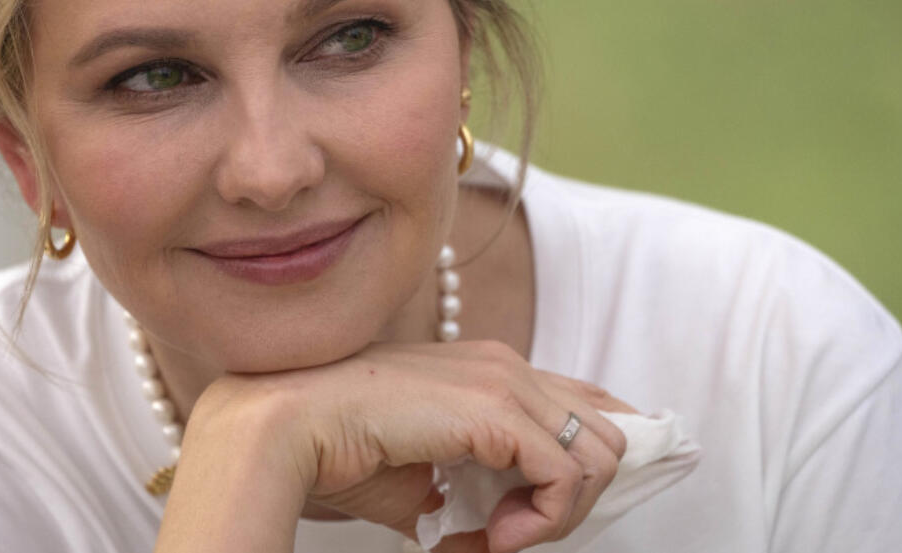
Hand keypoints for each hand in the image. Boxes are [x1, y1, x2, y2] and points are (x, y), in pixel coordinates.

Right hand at [207, 340, 630, 552]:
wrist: (293, 425)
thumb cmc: (345, 449)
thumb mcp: (429, 474)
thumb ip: (475, 490)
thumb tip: (500, 534)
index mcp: (492, 370)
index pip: (588, 399)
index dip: (596, 456)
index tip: (565, 507)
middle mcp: (507, 366)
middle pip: (608, 433)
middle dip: (578, 497)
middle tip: (515, 529)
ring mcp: (505, 381)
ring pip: (600, 455)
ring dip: (560, 513)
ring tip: (498, 535)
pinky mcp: (498, 410)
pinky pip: (564, 476)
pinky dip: (541, 520)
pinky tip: (491, 537)